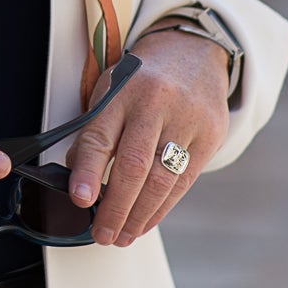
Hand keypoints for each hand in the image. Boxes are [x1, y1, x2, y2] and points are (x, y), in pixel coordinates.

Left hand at [64, 27, 230, 246]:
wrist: (193, 52)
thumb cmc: (142, 79)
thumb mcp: (109, 91)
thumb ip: (94, 131)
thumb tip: (77, 180)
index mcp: (122, 89)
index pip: (101, 135)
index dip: (88, 171)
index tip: (79, 199)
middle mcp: (155, 103)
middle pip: (134, 165)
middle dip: (115, 207)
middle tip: (101, 234)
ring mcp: (186, 119)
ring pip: (161, 179)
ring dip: (139, 215)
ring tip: (122, 235)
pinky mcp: (210, 134)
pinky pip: (183, 181)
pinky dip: (162, 208)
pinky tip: (146, 221)